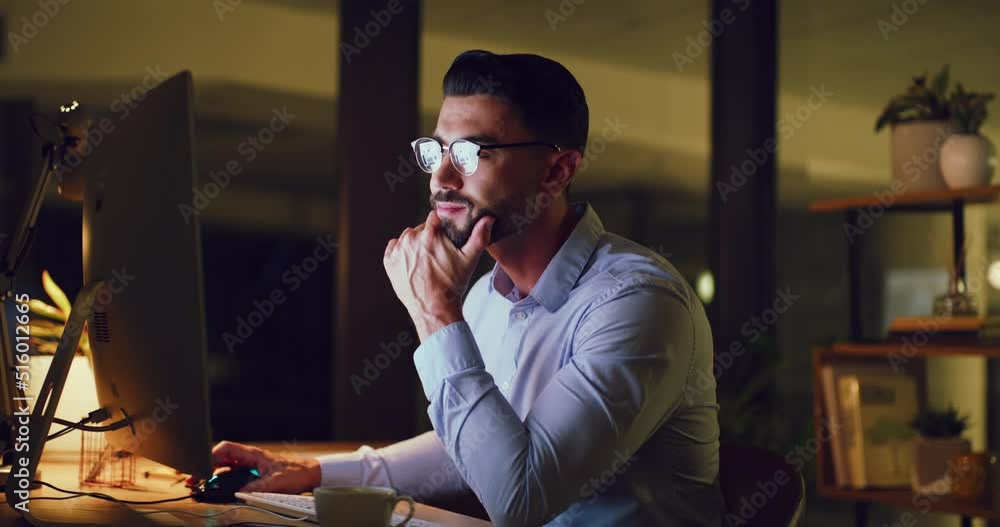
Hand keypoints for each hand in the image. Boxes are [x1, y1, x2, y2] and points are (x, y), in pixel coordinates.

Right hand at [208, 441, 320, 493]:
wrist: (309, 474)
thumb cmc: (295, 472)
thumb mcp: (275, 481)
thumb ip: (257, 486)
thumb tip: (240, 493)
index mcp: (252, 454)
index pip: (226, 448)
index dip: (211, 455)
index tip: (200, 466)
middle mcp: (248, 458)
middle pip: (221, 457)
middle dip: (205, 466)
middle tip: (194, 479)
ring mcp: (249, 465)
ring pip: (225, 466)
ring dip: (212, 474)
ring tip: (200, 483)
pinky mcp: (252, 473)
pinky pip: (232, 475)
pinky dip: (222, 479)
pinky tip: (216, 487)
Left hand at [384, 211, 493, 340]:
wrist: (433, 309)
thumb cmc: (452, 285)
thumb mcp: (469, 260)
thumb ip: (479, 236)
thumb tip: (488, 219)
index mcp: (430, 234)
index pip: (435, 217)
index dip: (442, 224)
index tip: (446, 234)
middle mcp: (411, 239)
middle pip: (421, 228)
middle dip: (430, 236)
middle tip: (438, 254)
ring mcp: (398, 251)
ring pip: (407, 237)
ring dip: (415, 243)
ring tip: (426, 260)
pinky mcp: (389, 262)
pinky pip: (393, 247)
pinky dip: (401, 252)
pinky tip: (411, 262)